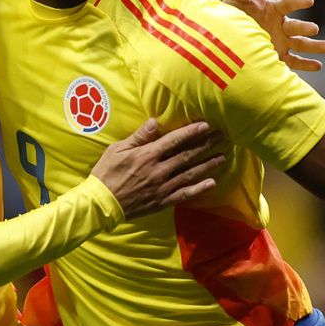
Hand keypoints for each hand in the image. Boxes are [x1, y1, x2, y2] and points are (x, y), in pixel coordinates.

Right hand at [92, 119, 223, 217]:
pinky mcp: (162, 200)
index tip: (206, 125)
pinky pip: (184, 194)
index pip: (174, 140)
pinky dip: (199, 189)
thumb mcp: (117, 150)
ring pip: (189, 174)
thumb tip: (155, 121)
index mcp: (147, 155)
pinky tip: (212, 183)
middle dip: (205, 145)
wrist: (102, 204)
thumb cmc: (106, 173)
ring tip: (222, 157)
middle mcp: (158, 170)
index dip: (191, 132)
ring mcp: (162, 187)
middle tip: (222, 137)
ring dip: (207, 165)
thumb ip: (138, 137)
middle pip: (187, 155)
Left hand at [223, 0, 324, 70]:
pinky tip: (318, 65)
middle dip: (305, 28)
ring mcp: (281, 41)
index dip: (298, 3)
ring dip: (316, 46)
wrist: (222, 33)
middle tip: (314, 29)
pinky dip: (306, 64)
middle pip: (296, 27)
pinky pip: (294, 61)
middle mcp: (280, 25)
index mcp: (274, 10)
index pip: (288, 4)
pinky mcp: (277, 56)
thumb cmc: (230, 11)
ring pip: (301, 44)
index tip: (309, 1)